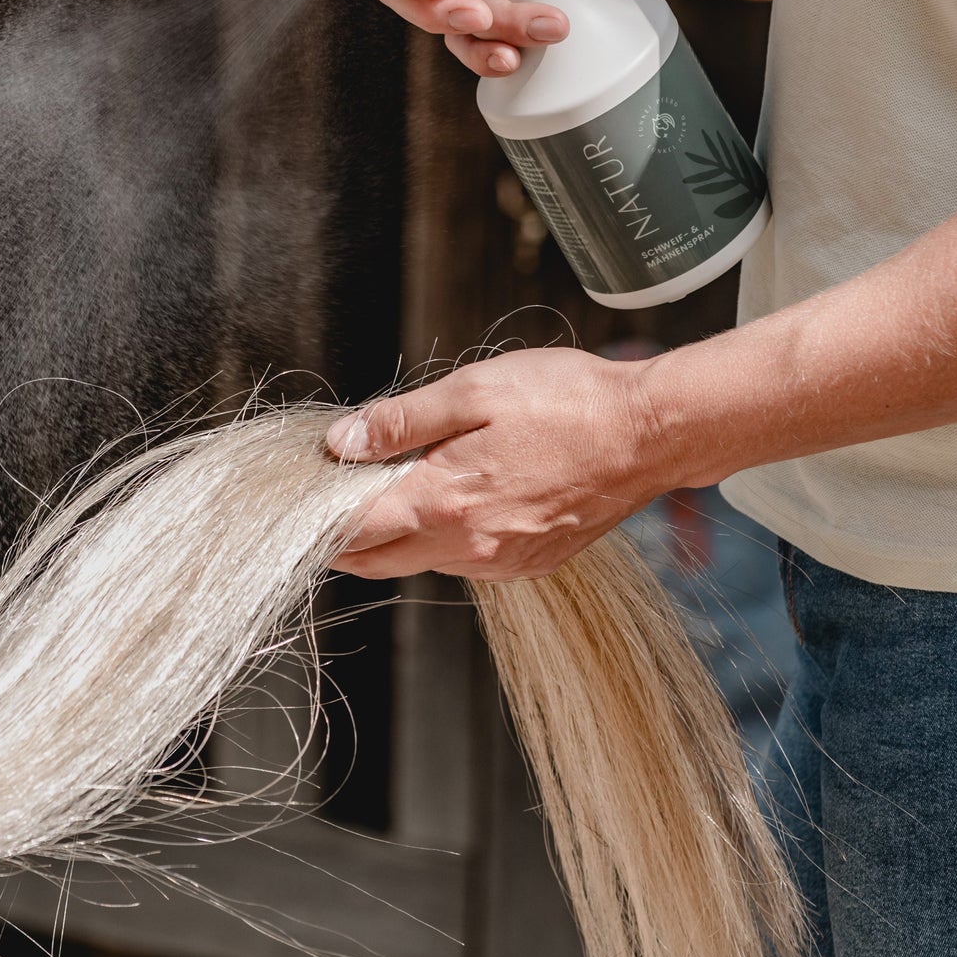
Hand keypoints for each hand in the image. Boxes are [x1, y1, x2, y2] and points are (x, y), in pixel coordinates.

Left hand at [325, 348, 663, 580]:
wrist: (650, 434)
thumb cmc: (567, 402)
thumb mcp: (473, 391)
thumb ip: (401, 421)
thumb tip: (340, 442)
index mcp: (445, 503)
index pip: (351, 532)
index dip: (316, 512)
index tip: (307, 484)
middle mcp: (469, 548)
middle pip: (377, 560)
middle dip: (346, 531)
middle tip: (340, 484)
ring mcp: (502, 563)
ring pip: (421, 560)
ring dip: (399, 530)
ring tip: (406, 475)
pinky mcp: (530, 565)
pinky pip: (465, 560)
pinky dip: (445, 534)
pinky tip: (461, 491)